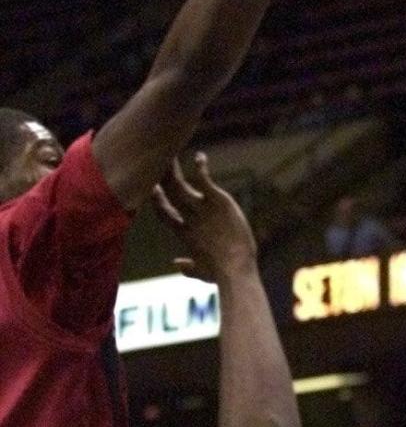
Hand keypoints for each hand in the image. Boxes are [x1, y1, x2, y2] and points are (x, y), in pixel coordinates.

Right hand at [153, 153, 256, 282]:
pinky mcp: (217, 202)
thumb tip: (175, 264)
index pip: (164, 214)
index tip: (150, 189)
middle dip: (160, 179)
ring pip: (180, 185)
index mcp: (184, 234)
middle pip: (169, 195)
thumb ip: (188, 268)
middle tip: (155, 163)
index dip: (157, 202)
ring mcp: (202, 209)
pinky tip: (200, 156)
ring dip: (173, 170)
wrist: (234, 269)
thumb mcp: (202, 272)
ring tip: (170, 152)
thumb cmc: (221, 274)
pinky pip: (205, 180)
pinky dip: (201, 168)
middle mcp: (189, 218)